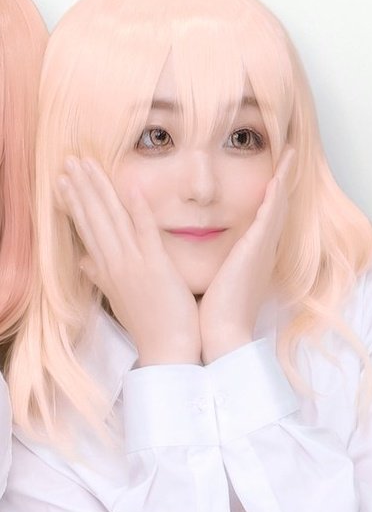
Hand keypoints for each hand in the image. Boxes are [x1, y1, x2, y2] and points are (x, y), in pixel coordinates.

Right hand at [58, 158, 200, 364]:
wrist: (167, 350)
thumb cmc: (149, 325)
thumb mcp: (119, 299)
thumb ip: (100, 277)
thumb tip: (83, 263)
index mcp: (106, 271)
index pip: (86, 230)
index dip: (75, 203)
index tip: (64, 181)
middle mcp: (114, 264)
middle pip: (93, 219)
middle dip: (81, 188)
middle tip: (70, 161)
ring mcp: (133, 264)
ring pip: (111, 220)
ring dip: (99, 190)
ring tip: (87, 164)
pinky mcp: (155, 267)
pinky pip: (145, 232)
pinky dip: (138, 210)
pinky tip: (131, 186)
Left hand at [199, 147, 294, 363]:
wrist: (221, 335)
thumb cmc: (214, 315)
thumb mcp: (213, 280)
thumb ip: (211, 264)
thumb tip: (193, 254)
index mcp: (251, 256)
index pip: (262, 218)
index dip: (269, 195)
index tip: (271, 174)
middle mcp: (262, 250)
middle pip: (276, 206)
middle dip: (283, 179)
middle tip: (289, 152)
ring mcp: (262, 248)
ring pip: (277, 204)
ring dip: (284, 177)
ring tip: (290, 152)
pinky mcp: (257, 249)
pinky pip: (270, 214)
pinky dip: (276, 192)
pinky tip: (279, 174)